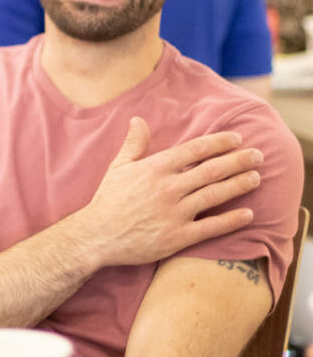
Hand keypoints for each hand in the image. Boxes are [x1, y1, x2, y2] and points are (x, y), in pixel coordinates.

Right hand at [83, 116, 260, 265]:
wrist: (98, 235)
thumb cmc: (108, 200)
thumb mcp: (118, 167)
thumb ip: (133, 143)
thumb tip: (138, 119)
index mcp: (154, 168)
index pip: (194, 150)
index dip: (218, 142)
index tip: (237, 138)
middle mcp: (167, 188)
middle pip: (211, 170)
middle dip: (238, 161)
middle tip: (259, 155)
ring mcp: (174, 213)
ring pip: (215, 195)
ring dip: (239, 185)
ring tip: (257, 177)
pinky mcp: (177, 237)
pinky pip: (211, 227)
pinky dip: (231, 220)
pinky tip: (247, 214)